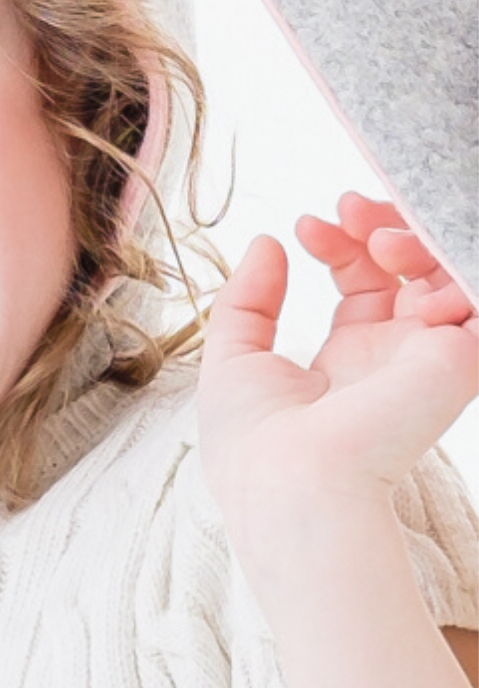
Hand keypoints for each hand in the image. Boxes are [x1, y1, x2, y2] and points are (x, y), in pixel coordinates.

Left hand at [198, 194, 477, 517]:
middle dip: (380, 225)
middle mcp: (396, 357)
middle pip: (409, 270)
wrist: (289, 480)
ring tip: (370, 234)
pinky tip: (399, 259)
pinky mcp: (460, 358)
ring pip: (446, 272)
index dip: (342, 245)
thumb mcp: (233, 360)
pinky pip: (473, 290)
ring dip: (411, 237)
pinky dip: (446, 264)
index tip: (306, 226)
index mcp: (348, 361)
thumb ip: (247, 301)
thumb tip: (267, 243)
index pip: (364, 284)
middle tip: (347, 208)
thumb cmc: (252, 441)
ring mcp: (431, 356)